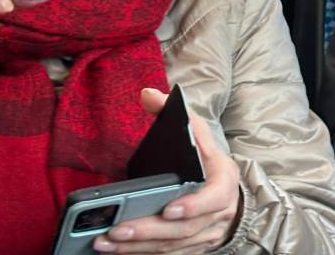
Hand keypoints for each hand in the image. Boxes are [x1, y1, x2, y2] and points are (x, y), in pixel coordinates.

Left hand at [95, 88, 242, 253]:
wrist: (230, 194)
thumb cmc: (210, 162)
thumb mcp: (199, 134)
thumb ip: (176, 114)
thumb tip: (148, 95)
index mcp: (223, 182)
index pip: (213, 198)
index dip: (193, 206)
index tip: (168, 209)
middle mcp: (218, 213)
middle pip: (184, 228)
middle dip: (149, 231)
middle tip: (116, 229)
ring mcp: (206, 234)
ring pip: (172, 246)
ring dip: (138, 248)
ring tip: (105, 242)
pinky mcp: (193, 248)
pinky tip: (117, 253)